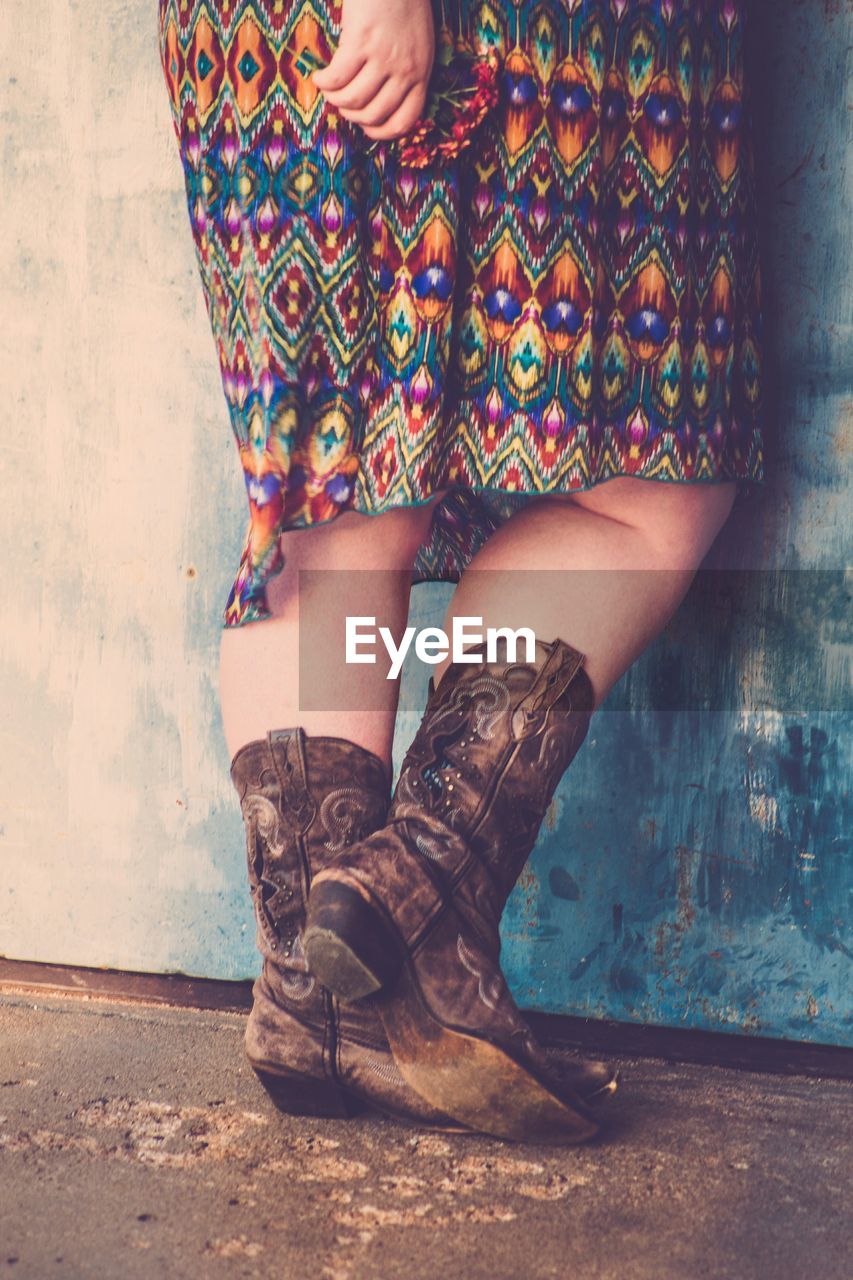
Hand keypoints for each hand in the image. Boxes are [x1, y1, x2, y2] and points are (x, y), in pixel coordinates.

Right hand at [311, 0, 435, 140]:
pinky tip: (318, 76)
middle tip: (341, 103)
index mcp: (421, 73)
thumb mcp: (417, 44)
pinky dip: (323, 82)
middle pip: (372, 115)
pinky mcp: (360, 42)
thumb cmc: (404, 4)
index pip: (404, 121)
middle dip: (352, 116)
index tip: (367, 128)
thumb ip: (406, 71)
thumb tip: (381, 100)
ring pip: (352, 100)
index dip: (381, 133)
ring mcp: (383, 57)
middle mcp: (404, 70)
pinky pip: (336, 78)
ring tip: (328, 88)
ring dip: (334, 99)